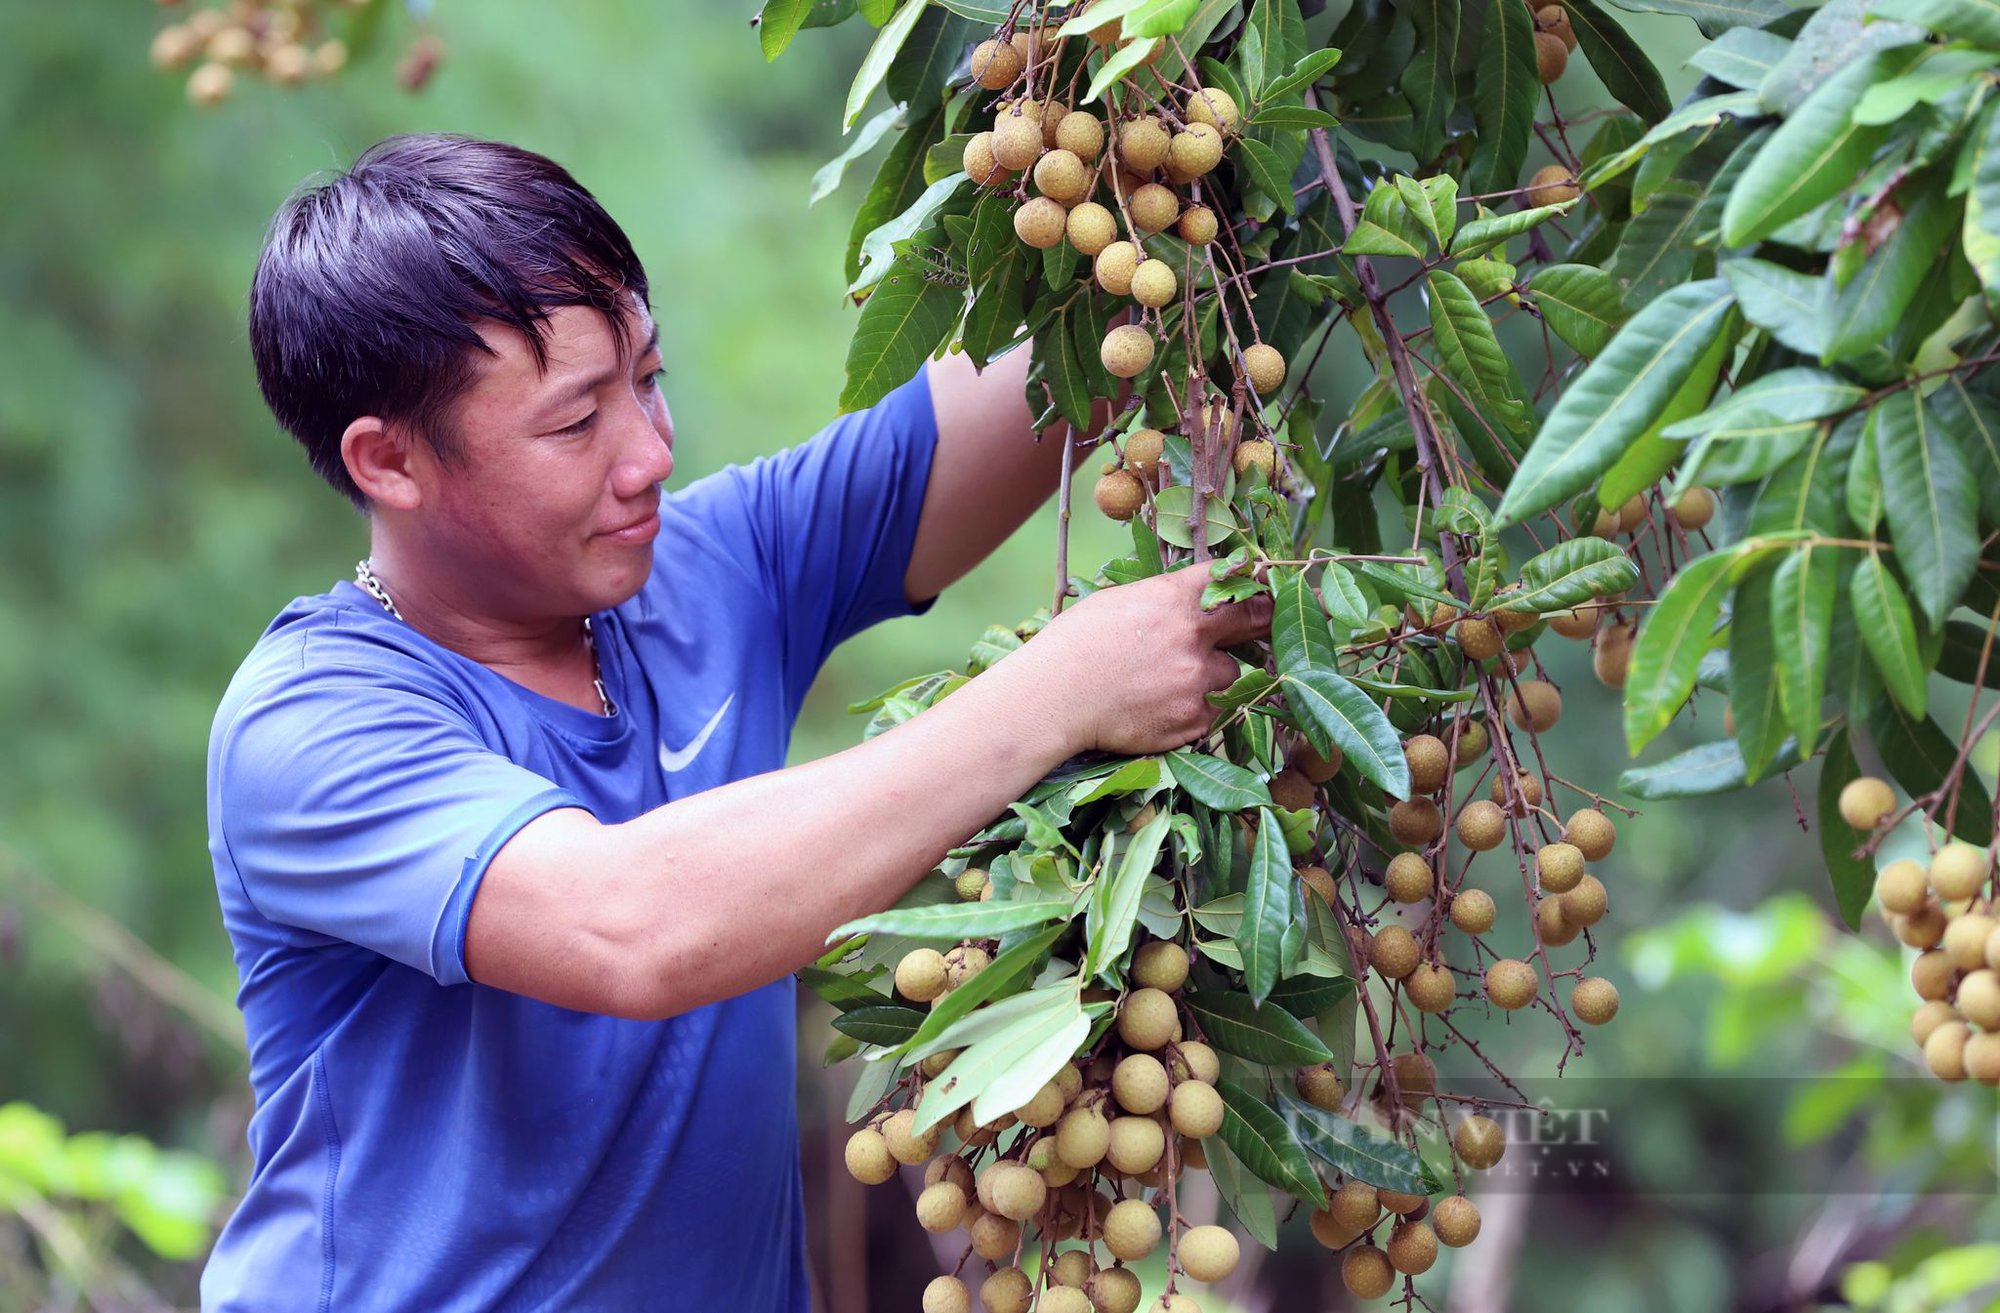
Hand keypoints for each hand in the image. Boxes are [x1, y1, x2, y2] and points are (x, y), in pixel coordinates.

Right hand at [1014, 564, 1272, 757]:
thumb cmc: (1074, 646)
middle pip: (1251, 622)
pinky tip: (1163, 704)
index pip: (1230, 578)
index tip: (1261, 585)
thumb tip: (1191, 600)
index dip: (1250, 580)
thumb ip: (1164, 600)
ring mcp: (1195, 681)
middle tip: (1260, 622)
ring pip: (1230, 674)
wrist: (1053, 699)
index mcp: (1173, 599)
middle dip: (1257, 621)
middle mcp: (1192, 637)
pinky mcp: (1193, 720)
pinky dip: (1198, 707)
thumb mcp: (1116, 602)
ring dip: (1213, 675)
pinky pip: (1214, 710)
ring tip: (1173, 680)